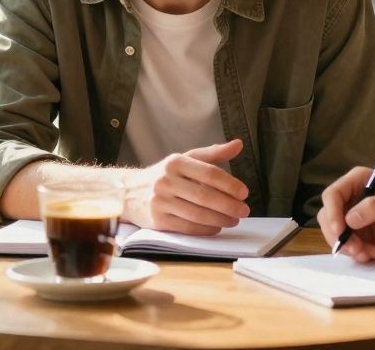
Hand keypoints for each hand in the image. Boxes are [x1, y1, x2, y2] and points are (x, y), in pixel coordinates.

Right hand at [125, 139, 249, 234]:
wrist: (129, 193)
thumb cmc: (165, 175)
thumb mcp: (186, 159)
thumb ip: (213, 153)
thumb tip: (238, 145)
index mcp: (176, 162)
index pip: (209, 173)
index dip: (230, 184)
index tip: (244, 193)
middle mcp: (166, 180)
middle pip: (205, 196)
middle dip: (229, 205)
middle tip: (244, 210)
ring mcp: (160, 201)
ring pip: (197, 214)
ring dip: (220, 219)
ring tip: (234, 220)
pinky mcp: (158, 221)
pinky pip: (187, 227)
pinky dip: (206, 229)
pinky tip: (216, 227)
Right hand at [317, 166, 374, 262]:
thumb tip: (350, 219)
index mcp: (357, 181)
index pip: (332, 195)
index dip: (332, 213)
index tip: (340, 231)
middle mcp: (350, 197)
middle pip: (328, 216)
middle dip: (338, 235)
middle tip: (355, 250)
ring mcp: (352, 215)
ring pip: (336, 233)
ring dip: (348, 247)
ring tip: (368, 254)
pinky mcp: (358, 232)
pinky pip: (348, 244)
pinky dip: (356, 252)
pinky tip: (372, 254)